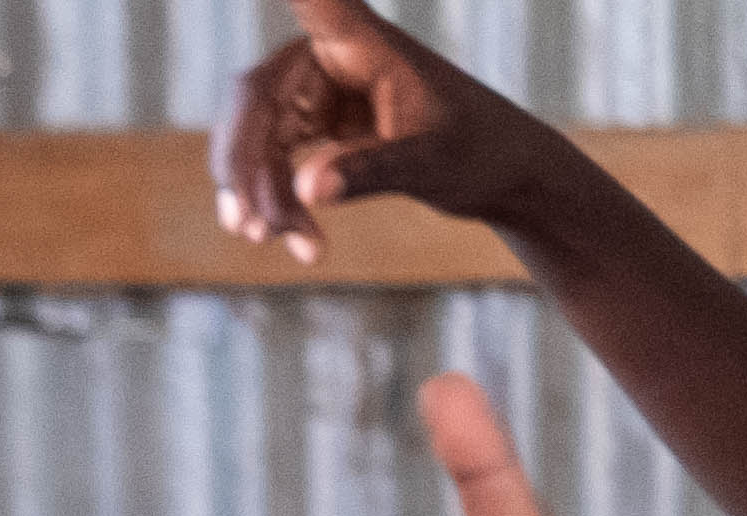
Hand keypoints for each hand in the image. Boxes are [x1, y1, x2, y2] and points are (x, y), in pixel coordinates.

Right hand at [214, 0, 561, 259]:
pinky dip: (273, 203)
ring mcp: (318, 91)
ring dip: (254, 193)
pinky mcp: (315, 126)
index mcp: (363, 42)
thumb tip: (305, 191)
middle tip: (252, 226)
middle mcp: (331, 57)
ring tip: (273, 241)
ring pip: (252, 137)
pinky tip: (300, 242)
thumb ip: (373, 170)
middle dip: (244, 163)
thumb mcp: (433, 162)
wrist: (502, 176)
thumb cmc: (481, 153)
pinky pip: (269, 162)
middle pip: (254, 96)